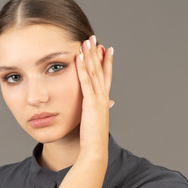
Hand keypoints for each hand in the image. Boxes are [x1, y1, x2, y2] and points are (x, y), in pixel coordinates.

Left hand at [76, 35, 113, 160]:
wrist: (96, 149)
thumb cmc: (93, 140)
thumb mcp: (94, 122)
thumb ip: (95, 113)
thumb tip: (97, 108)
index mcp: (104, 101)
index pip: (106, 78)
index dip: (107, 63)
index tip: (107, 50)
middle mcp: (103, 97)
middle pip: (101, 70)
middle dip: (98, 53)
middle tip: (95, 38)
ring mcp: (97, 99)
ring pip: (94, 72)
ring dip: (90, 56)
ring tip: (87, 41)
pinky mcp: (90, 103)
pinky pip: (85, 81)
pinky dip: (83, 68)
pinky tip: (79, 56)